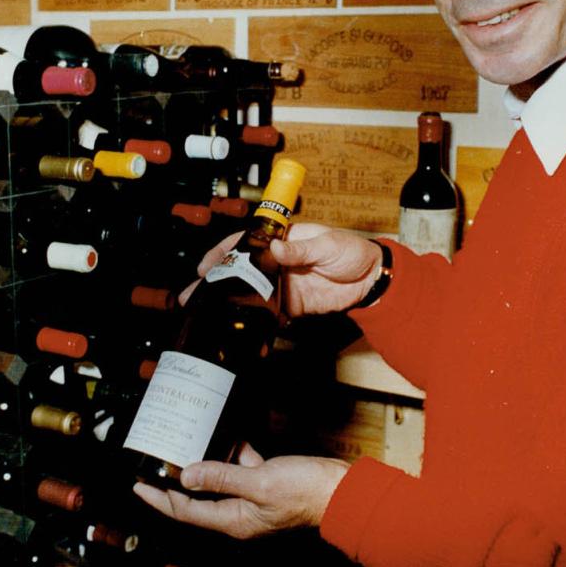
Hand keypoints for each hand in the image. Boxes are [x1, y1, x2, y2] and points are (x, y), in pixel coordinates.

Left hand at [132, 444, 349, 539]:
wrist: (341, 491)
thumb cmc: (305, 492)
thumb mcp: (259, 482)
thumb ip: (222, 478)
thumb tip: (187, 474)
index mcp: (233, 520)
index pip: (185, 510)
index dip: (159, 498)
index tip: (138, 484)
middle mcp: (238, 514)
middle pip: (196, 498)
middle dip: (174, 482)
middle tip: (153, 463)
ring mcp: (252, 500)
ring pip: (217, 481)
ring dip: (202, 464)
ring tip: (183, 444)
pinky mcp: (266, 485)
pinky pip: (241, 470)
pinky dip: (233, 454)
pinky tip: (228, 436)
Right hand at [186, 222, 384, 315]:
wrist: (372, 279)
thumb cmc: (351, 250)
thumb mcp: (327, 244)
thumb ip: (300, 249)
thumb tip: (275, 248)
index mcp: (282, 239)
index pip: (246, 242)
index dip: (224, 252)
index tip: (207, 265)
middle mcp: (277, 262)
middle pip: (241, 270)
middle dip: (216, 282)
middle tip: (193, 295)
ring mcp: (282, 285)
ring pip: (250, 293)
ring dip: (229, 303)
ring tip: (205, 313)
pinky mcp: (292, 305)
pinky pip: (268, 313)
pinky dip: (253, 320)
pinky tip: (236, 326)